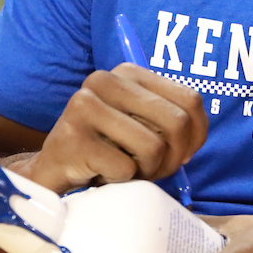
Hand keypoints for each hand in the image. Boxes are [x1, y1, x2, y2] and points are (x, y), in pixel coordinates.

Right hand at [9, 64, 206, 193]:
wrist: (54, 172)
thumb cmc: (108, 150)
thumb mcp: (143, 126)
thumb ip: (170, 121)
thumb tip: (194, 137)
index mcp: (128, 72)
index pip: (190, 100)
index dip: (197, 135)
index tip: (183, 155)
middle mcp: (105, 80)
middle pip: (176, 122)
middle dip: (173, 157)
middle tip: (154, 170)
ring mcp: (84, 106)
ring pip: (153, 147)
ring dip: (147, 171)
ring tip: (127, 171)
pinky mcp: (72, 137)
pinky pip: (125, 167)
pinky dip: (121, 180)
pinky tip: (103, 174)